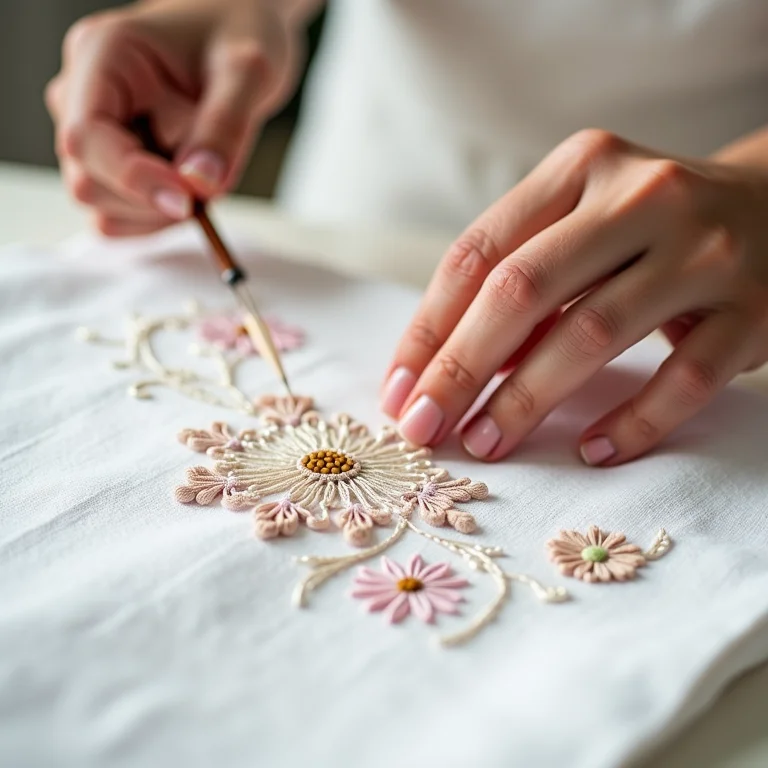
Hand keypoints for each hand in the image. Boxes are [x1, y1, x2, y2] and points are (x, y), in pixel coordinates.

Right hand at [46, 0, 301, 235]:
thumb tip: (199, 185)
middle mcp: (85, 95)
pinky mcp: (111, 162)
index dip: (133, 180)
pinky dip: (156, 220)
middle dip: (152, 202)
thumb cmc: (239, 33)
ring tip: (204, 177)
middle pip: (87, 182)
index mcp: (104, 57)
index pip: (87, 137)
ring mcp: (95, 133)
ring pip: (101, 205)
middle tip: (210, 187)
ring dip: (158, 214)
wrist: (239, 37)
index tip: (188, 200)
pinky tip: (190, 191)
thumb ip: (225, 126)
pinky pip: (117, 214)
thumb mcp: (249, 71)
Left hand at [382, 129, 767, 465]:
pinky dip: (630, 422)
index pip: (478, 253)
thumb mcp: (581, 223)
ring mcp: (703, 253)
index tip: (398, 389)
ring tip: (485, 443)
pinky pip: (683, 380)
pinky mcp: (755, 311)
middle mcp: (641, 197)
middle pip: (523, 289)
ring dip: (526, 400)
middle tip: (424, 426)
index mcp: (580, 169)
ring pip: (593, 333)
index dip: (428, 328)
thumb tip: (444, 369)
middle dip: (460, 368)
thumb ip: (519, 279)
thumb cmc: (648, 229)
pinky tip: (590, 451)